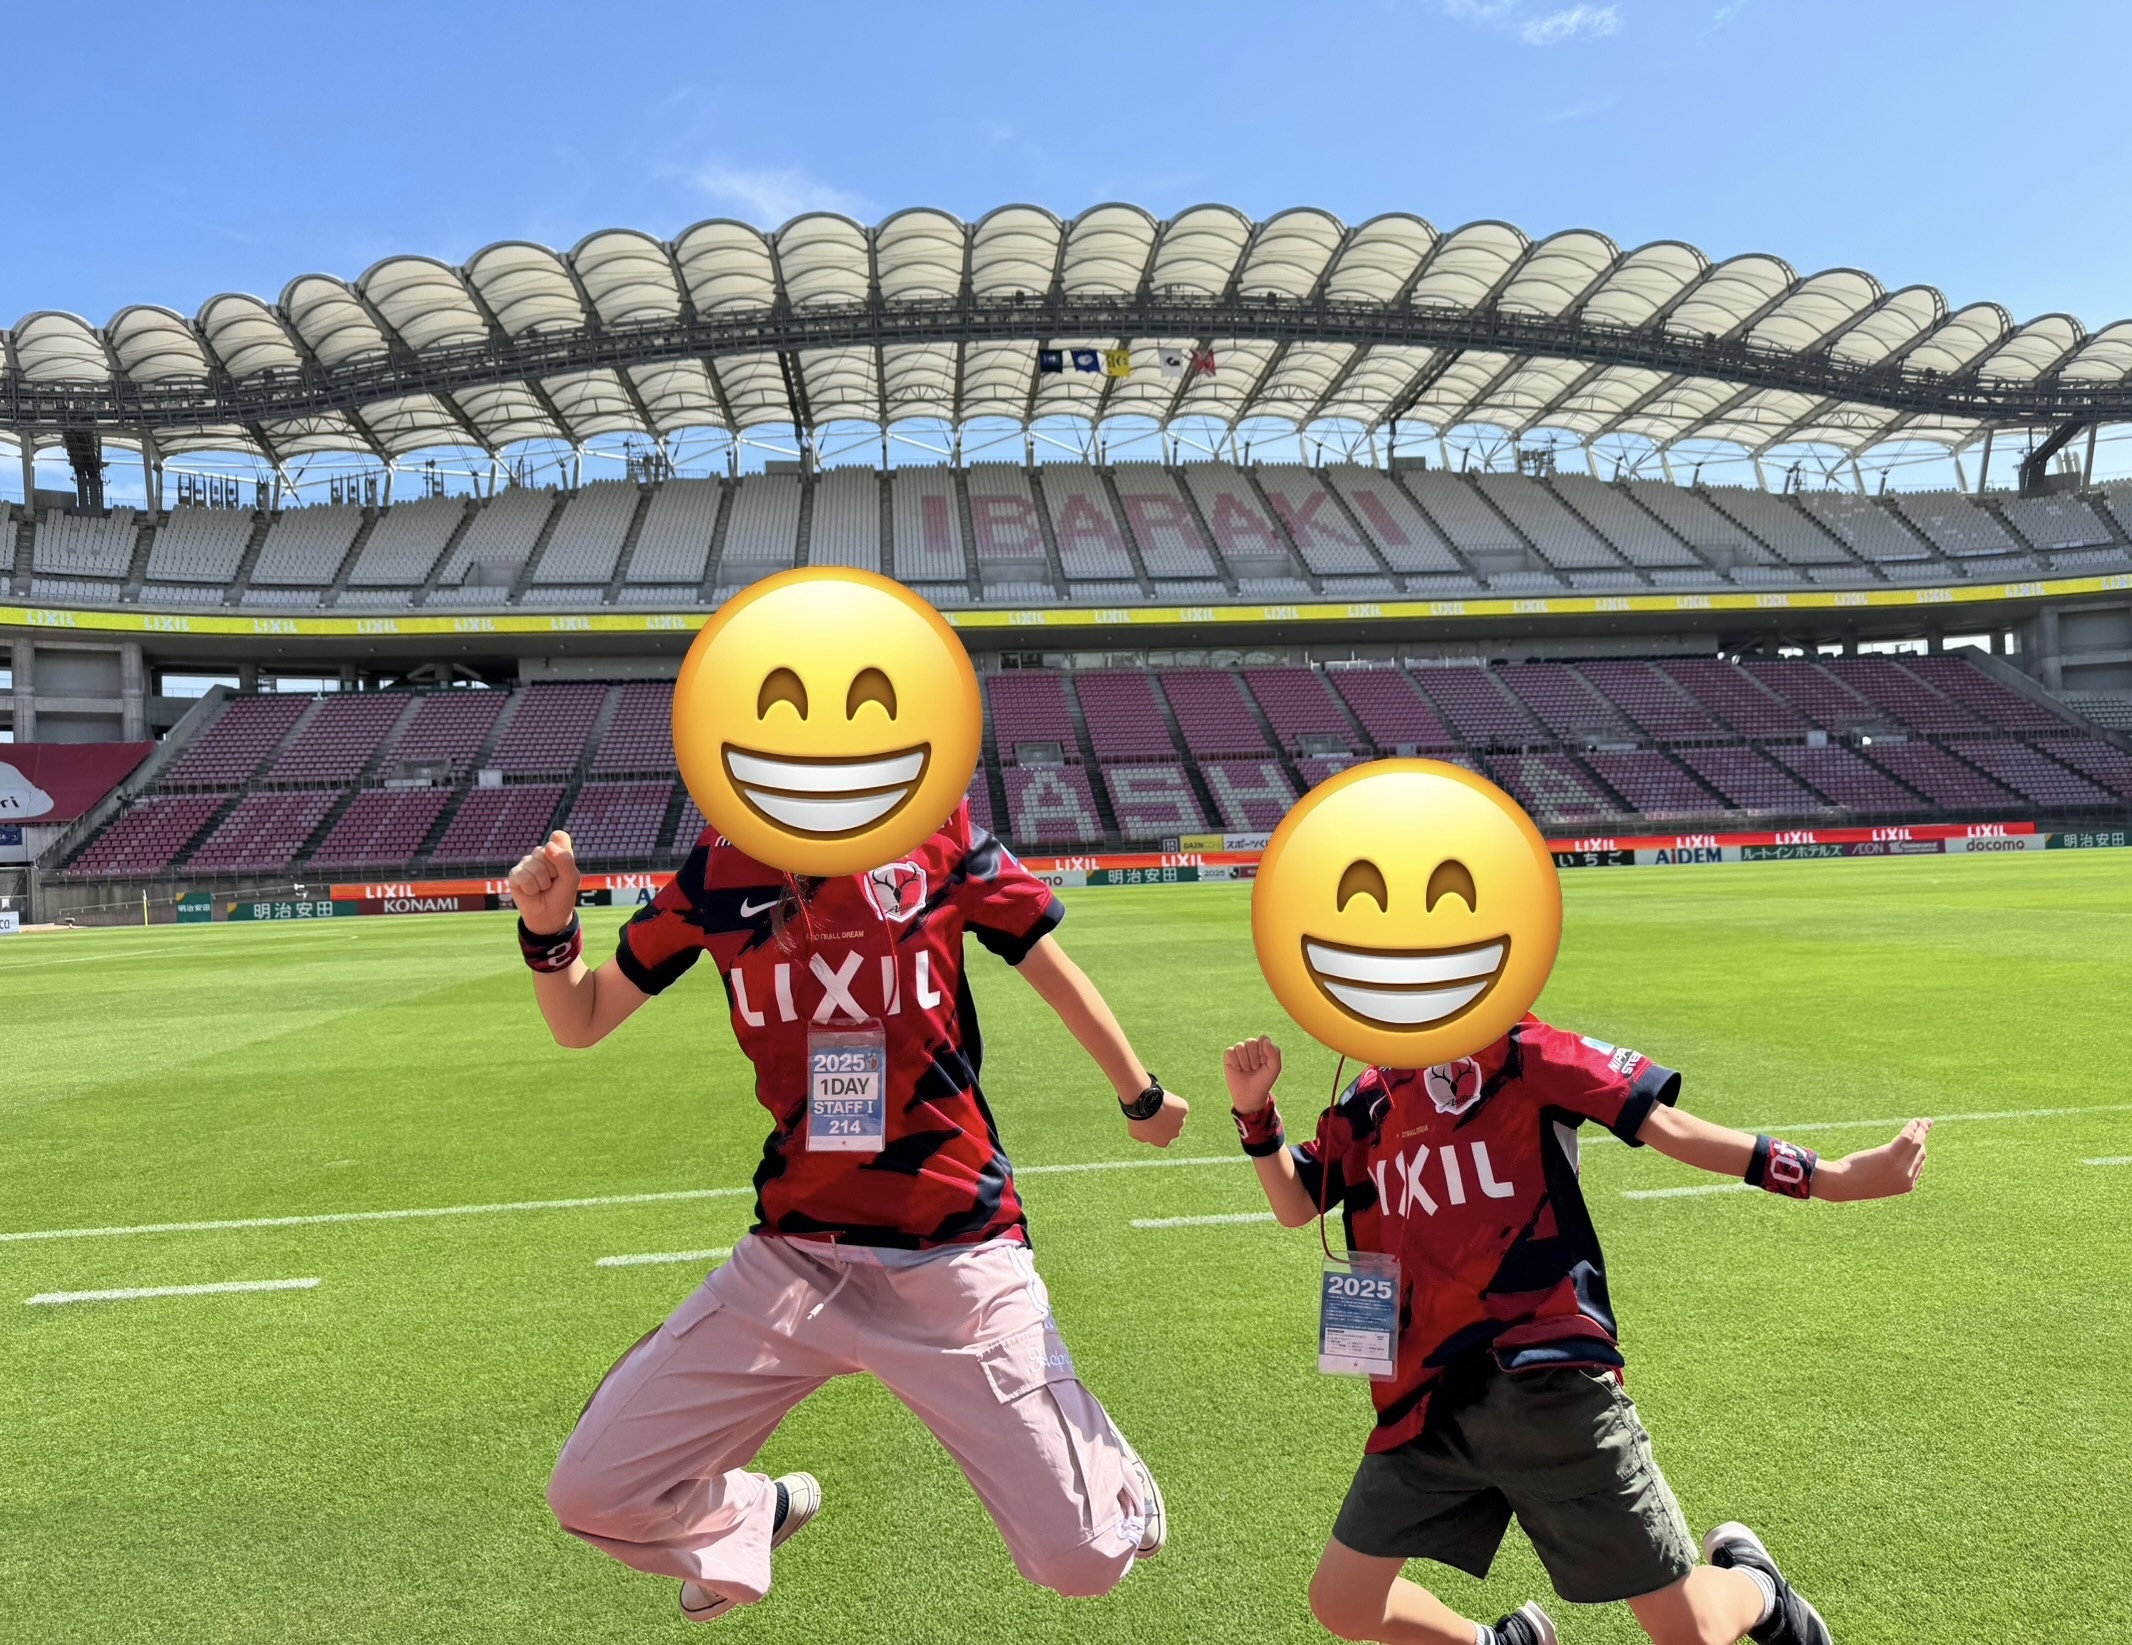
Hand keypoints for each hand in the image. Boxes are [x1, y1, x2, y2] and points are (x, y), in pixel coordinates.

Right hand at [508, 830, 580, 934]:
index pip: (558, 837)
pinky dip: (531, 889)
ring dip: (542, 882)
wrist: (550, 916)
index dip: (562, 853)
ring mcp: (526, 863)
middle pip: (546, 852)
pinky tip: (531, 892)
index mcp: (556, 850)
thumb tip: (548, 846)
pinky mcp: (514, 874)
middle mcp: (540, 854)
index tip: (564, 867)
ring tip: (542, 888)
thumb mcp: (572, 878)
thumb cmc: (562, 895)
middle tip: (553, 882)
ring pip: (535, 866)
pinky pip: (523, 876)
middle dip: (553, 872)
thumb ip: (565, 859)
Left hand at [1127, 1090, 1189, 1149]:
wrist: (1145, 1103)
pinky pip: (1180, 1107)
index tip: (1155, 1123)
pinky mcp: (1184, 1110)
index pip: (1164, 1138)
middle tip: (1158, 1113)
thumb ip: (1143, 1138)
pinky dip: (1175, 1103)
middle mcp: (1174, 1134)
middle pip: (1173, 1129)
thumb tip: (1147, 1139)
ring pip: (1178, 1118)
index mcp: (1163, 1142)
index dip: (1159, 1130)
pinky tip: (1166, 1100)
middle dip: (1167, 1123)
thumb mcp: (1135, 1132)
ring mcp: (1180, 1121)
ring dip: (1172, 1113)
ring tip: (1160, 1106)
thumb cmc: (1139, 1118)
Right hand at [1223, 1036, 1282, 1112]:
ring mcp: (1239, 1050)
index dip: (1263, 1052)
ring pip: (1240, 1047)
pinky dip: (1234, 1062)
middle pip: (1250, 1042)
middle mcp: (1251, 1046)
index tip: (1264, 1062)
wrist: (1250, 1095)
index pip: (1262, 1039)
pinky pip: (1229, 1052)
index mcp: (1263, 1046)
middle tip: (1255, 1068)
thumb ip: (1274, 1053)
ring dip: (1244, 1062)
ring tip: (1247, 1069)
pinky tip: (1238, 1068)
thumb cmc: (1263, 1081)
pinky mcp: (1229, 1056)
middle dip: (1254, 1058)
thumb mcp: (1274, 1068)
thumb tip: (1265, 1040)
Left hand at [1818, 1117, 1932, 1202]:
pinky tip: (1914, 1121)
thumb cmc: (1853, 1182)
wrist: (1841, 1184)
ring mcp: (1900, 1168)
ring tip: (1922, 1121)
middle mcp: (1907, 1178)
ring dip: (1921, 1130)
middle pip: (1920, 1154)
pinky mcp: (1890, 1156)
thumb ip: (1888, 1174)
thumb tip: (1892, 1162)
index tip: (1919, 1140)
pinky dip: (1912, 1128)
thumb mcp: (1876, 1180)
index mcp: (1905, 1186)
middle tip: (1924, 1126)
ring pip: (1917, 1144)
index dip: (1919, 1151)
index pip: (1919, 1165)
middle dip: (1923, 1139)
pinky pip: (1907, 1138)